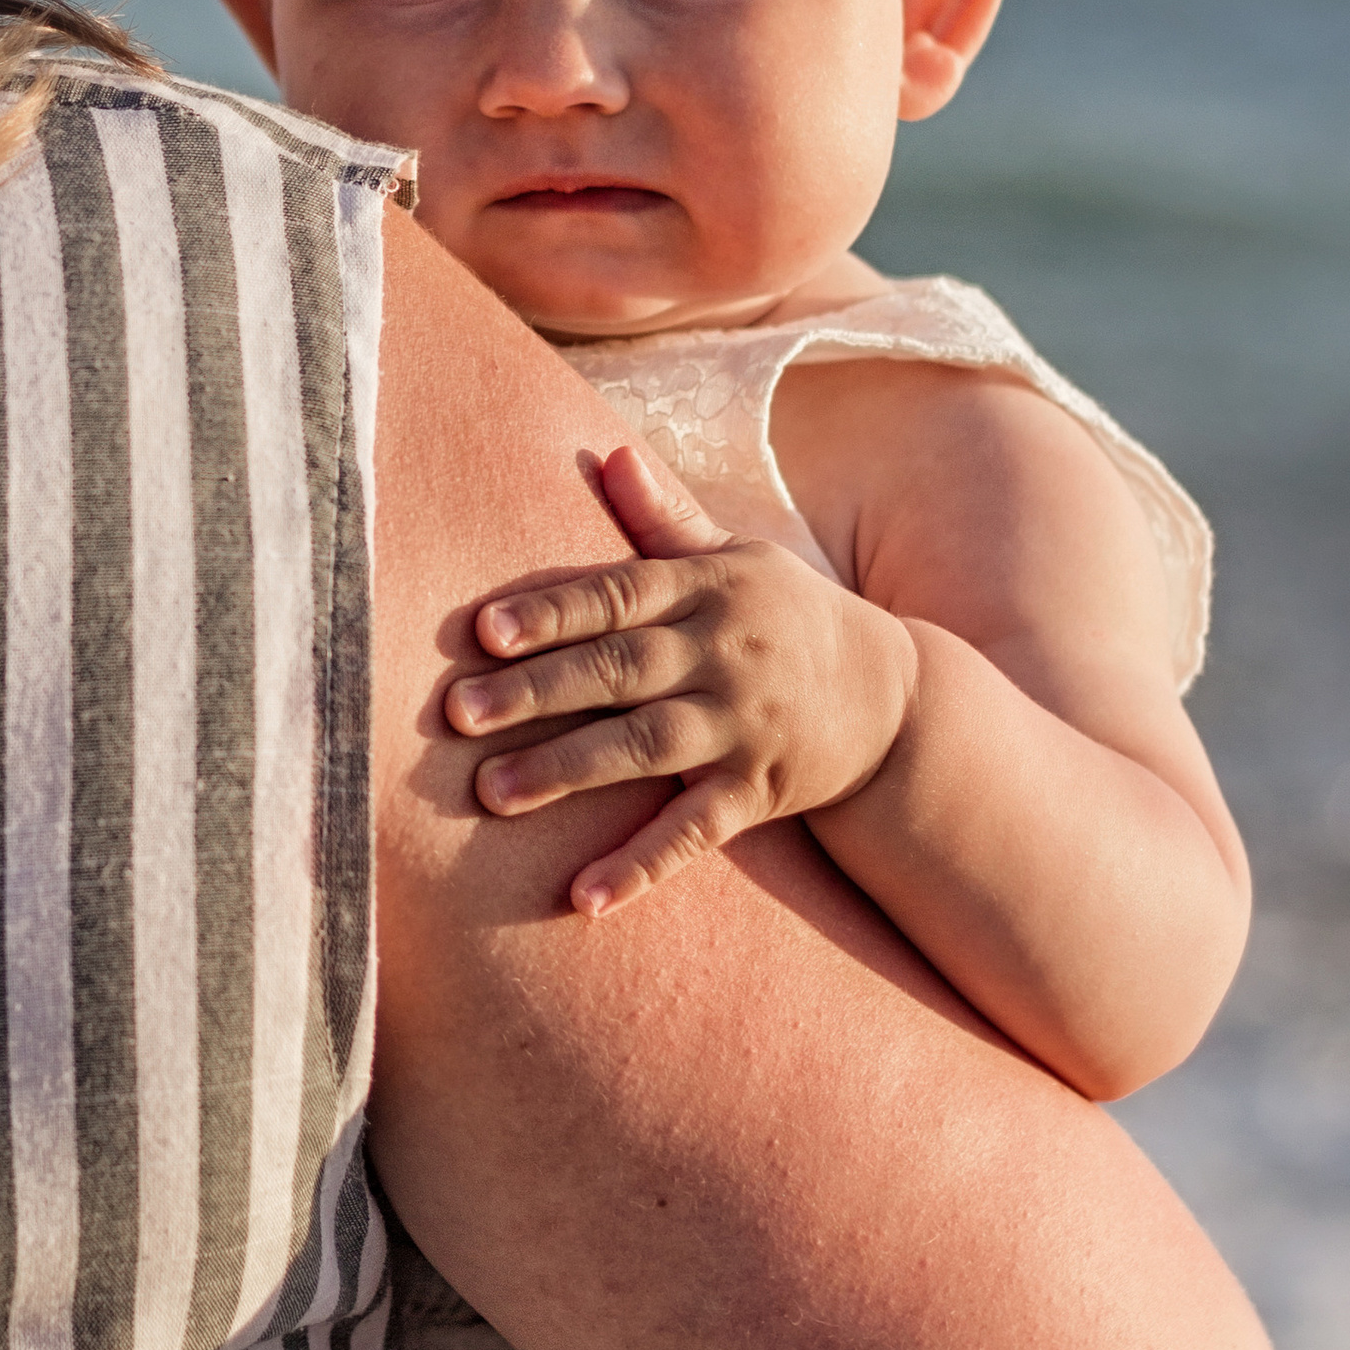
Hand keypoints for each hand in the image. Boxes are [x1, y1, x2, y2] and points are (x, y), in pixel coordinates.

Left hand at [449, 441, 917, 911]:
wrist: (893, 697)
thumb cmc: (785, 616)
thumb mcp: (736, 557)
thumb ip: (663, 518)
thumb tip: (606, 453)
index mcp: (705, 589)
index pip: (616, 597)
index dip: (552, 612)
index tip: (484, 630)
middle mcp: (721, 654)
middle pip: (618, 671)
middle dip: (536, 693)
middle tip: (456, 715)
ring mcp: (742, 727)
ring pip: (646, 749)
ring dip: (568, 773)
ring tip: (492, 795)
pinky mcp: (759, 792)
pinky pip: (696, 832)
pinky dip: (642, 865)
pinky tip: (585, 897)